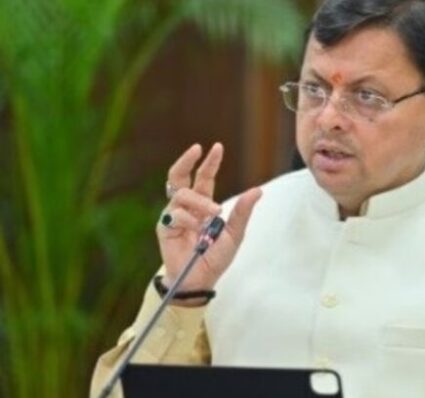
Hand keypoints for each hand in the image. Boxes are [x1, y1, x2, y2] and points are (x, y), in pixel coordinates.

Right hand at [156, 142, 261, 291]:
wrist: (200, 280)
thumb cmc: (215, 258)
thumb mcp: (234, 234)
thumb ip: (242, 212)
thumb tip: (258, 190)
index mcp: (203, 205)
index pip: (203, 178)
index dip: (209, 162)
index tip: (216, 147)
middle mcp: (186, 207)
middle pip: (179, 176)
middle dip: (187, 160)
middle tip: (198, 149)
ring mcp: (173, 216)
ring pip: (182, 194)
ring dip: (200, 200)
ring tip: (214, 212)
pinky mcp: (164, 228)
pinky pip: (174, 214)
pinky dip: (189, 219)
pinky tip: (196, 229)